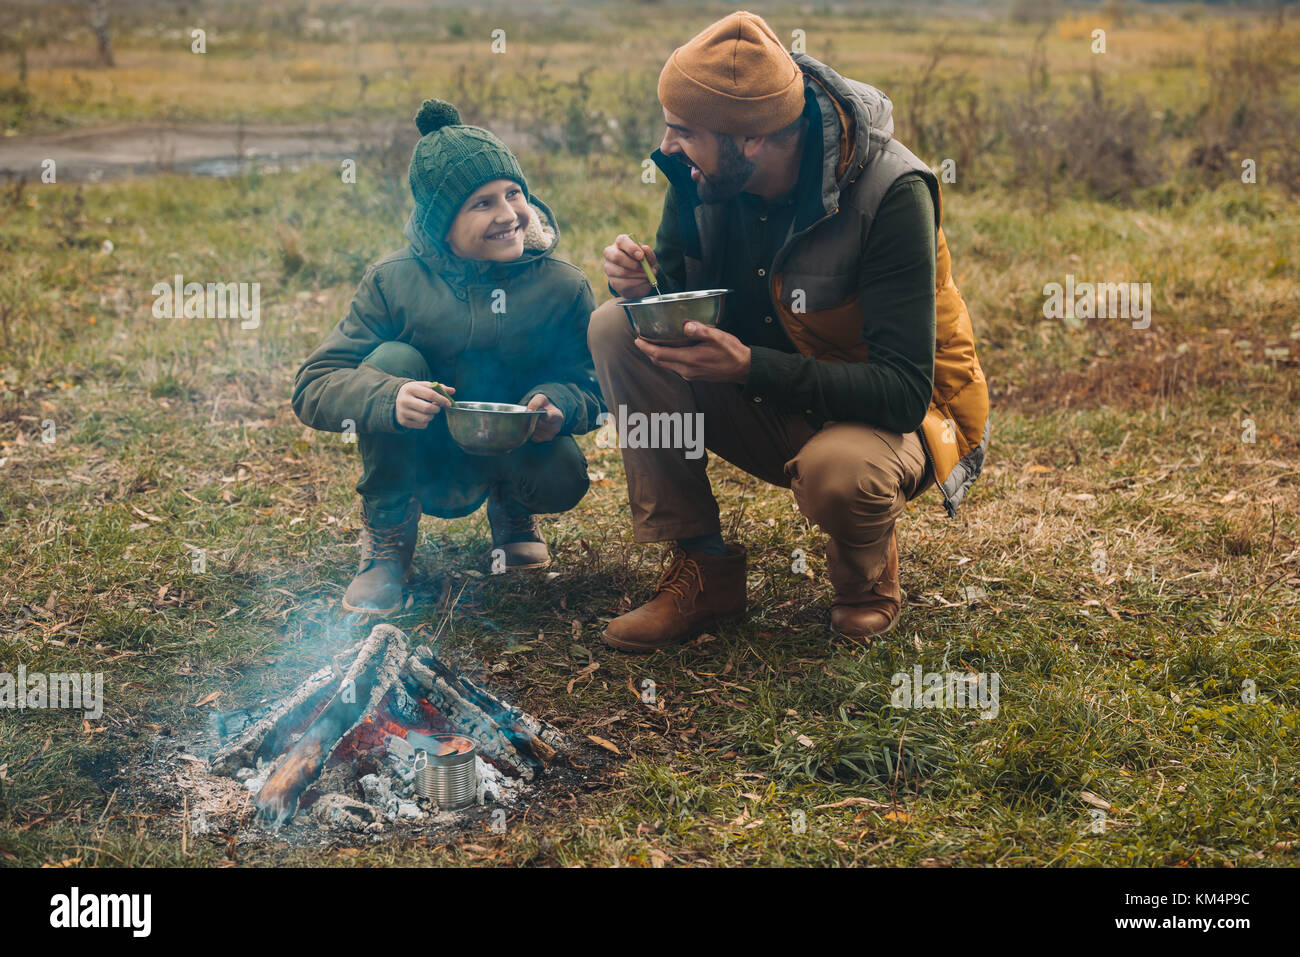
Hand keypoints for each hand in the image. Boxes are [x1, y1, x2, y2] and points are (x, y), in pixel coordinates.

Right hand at [395, 380, 453, 428]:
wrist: (397, 398)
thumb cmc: (416, 392)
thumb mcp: (425, 386)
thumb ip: (439, 388)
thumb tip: (453, 391)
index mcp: (410, 388)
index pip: (430, 395)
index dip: (442, 400)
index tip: (448, 403)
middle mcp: (404, 400)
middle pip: (427, 408)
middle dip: (437, 409)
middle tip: (437, 407)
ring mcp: (402, 411)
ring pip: (425, 418)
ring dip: (432, 416)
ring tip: (429, 411)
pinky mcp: (403, 421)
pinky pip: (422, 425)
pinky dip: (426, 422)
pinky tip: (422, 415)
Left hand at [525, 393, 563, 441]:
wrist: (546, 412)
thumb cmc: (544, 406)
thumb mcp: (541, 399)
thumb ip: (535, 403)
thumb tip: (528, 411)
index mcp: (558, 416)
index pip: (549, 417)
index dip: (541, 415)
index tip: (536, 413)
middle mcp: (556, 427)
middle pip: (540, 425)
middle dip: (533, 420)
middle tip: (529, 416)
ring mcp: (550, 435)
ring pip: (537, 432)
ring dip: (531, 426)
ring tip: (530, 421)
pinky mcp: (544, 439)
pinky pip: (535, 438)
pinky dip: (531, 433)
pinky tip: (531, 427)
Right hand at [602, 234, 659, 298]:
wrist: (640, 279)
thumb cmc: (644, 263)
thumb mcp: (649, 257)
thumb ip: (649, 253)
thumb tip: (645, 249)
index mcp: (621, 242)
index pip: (621, 241)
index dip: (631, 248)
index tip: (641, 256)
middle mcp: (611, 253)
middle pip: (616, 257)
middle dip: (633, 264)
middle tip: (645, 269)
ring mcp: (609, 268)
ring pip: (621, 272)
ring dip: (638, 275)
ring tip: (648, 276)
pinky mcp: (612, 282)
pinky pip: (624, 284)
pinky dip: (637, 283)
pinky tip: (643, 281)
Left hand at [635, 322, 751, 383]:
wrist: (743, 369)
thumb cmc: (732, 352)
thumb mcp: (718, 337)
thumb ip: (701, 331)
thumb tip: (687, 325)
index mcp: (690, 359)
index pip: (660, 355)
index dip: (646, 348)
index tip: (637, 339)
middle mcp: (687, 370)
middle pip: (659, 361)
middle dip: (648, 352)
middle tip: (640, 340)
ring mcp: (690, 374)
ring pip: (667, 365)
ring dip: (657, 356)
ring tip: (651, 345)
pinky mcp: (694, 375)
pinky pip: (675, 367)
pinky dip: (667, 358)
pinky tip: (669, 351)